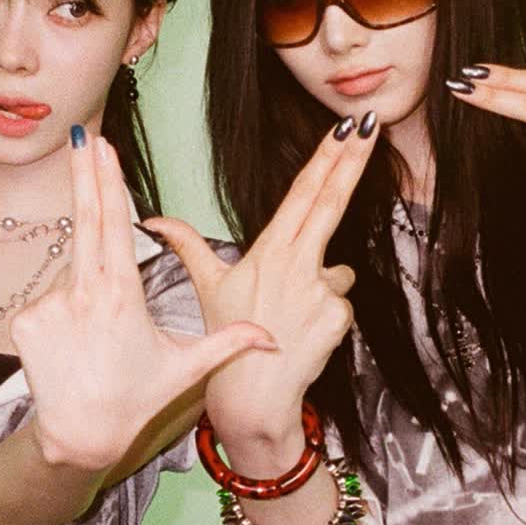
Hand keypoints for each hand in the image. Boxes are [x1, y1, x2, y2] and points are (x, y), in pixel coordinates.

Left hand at [10, 134, 276, 472]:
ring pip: (71, 272)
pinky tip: (74, 340)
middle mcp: (80, 294)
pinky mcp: (25, 321)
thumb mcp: (185, 369)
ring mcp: (48, 306)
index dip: (107, 183)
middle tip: (83, 136)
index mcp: (120, 296)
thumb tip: (273, 338)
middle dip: (85, 174)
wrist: (77, 437)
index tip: (102, 149)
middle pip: (83, 221)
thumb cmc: (134, 400)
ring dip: (86, 281)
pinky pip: (48, 298)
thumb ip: (229, 344)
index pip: (112, 226)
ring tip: (96, 330)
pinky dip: (63, 306)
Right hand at [146, 117, 373, 471]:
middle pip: (330, 201)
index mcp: (268, 251)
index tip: (345, 130)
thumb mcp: (206, 287)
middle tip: (370, 126)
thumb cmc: (228, 343)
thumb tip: (155, 221)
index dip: (325, 158)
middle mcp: (296, 264)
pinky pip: (341, 302)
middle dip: (351, 160)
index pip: (302, 195)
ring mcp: (320, 289)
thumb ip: (187, 245)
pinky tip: (304, 333)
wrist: (253, 398)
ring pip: (336, 269)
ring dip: (321, 284)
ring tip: (290, 315)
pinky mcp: (338, 315)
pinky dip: (327, 314)